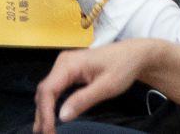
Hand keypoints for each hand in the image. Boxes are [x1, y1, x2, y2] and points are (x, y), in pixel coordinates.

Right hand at [35, 39, 159, 133]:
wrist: (137, 54)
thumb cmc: (124, 67)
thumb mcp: (107, 86)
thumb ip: (84, 100)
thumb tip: (61, 117)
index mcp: (69, 63)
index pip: (48, 90)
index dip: (45, 113)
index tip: (48, 131)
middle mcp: (63, 63)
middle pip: (44, 92)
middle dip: (42, 115)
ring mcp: (65, 66)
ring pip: (47, 92)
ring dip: (44, 111)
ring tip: (45, 130)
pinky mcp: (69, 71)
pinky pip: (55, 90)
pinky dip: (51, 105)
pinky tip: (51, 118)